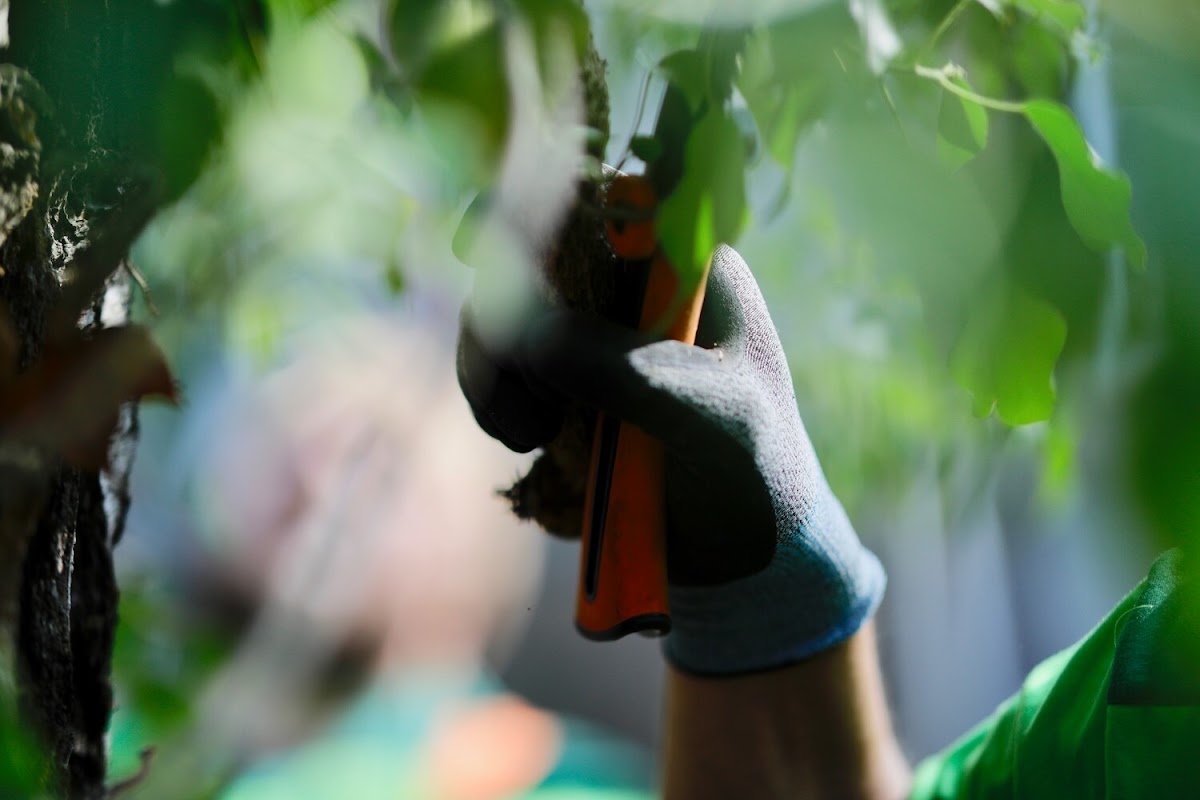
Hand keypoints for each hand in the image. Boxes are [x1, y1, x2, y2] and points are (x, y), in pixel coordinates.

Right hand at [458, 245, 883, 675]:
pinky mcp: (567, 385)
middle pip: (530, 256)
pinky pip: (506, 368)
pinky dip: (496, 398)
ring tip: (527, 436)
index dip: (532, 207)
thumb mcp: (704, 413)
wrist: (750, 558)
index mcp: (686, 264)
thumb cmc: (755, 472)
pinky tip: (526, 442)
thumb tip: (519, 331)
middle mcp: (634, 286)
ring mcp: (595, 335)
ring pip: (506, 315)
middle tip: (511, 387)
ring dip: (492, 367)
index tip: (481, 246)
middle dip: (502, 315)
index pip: (600, 202)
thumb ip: (620, 368)